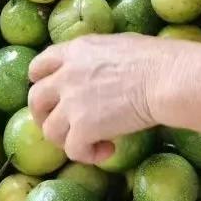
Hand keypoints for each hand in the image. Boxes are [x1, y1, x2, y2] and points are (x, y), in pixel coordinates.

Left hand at [28, 33, 170, 161]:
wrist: (165, 78)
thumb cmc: (155, 58)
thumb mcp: (117, 45)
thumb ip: (97, 58)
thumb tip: (100, 70)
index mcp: (74, 51)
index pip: (38, 66)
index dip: (41, 82)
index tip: (53, 94)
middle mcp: (65, 75)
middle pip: (35, 100)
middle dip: (46, 115)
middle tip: (65, 125)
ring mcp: (71, 103)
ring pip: (50, 130)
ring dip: (67, 139)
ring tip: (92, 141)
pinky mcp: (83, 128)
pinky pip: (73, 150)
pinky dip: (88, 155)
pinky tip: (108, 149)